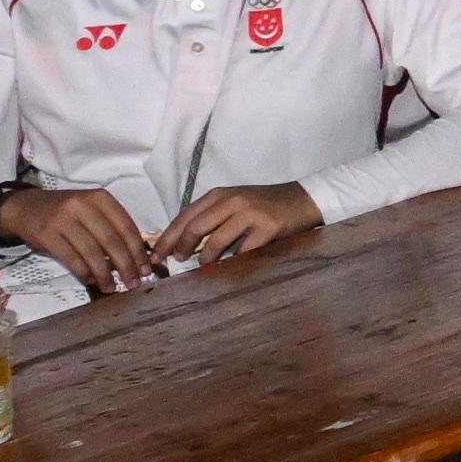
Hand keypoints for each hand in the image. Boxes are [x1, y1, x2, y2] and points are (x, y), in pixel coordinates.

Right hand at [0, 183, 161, 291]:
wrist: (25, 208)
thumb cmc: (65, 212)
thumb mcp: (91, 209)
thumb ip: (111, 226)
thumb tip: (136, 257)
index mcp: (100, 198)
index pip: (126, 227)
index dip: (138, 251)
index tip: (146, 269)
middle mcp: (83, 205)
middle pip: (112, 241)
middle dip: (126, 266)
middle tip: (133, 283)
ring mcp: (63, 219)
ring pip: (92, 253)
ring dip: (105, 274)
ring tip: (112, 287)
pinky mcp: (47, 234)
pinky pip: (71, 259)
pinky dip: (84, 273)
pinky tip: (91, 281)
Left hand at [154, 181, 318, 272]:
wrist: (303, 200)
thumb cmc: (265, 205)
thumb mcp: (234, 204)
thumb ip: (211, 217)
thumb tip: (183, 242)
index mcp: (219, 194)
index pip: (185, 216)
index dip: (168, 237)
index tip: (158, 254)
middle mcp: (232, 201)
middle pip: (196, 227)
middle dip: (181, 247)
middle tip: (177, 260)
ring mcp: (250, 213)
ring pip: (216, 240)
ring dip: (206, 258)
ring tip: (204, 265)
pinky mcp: (268, 227)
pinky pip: (243, 250)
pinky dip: (233, 261)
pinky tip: (230, 267)